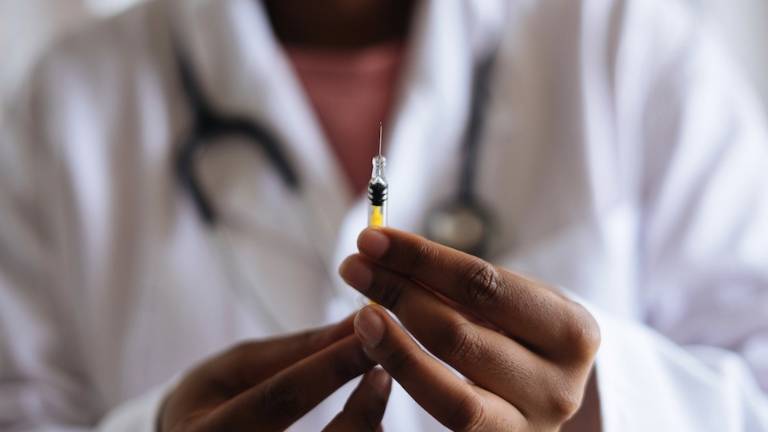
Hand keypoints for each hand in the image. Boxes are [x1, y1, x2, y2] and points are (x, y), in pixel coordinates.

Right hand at [160, 316, 391, 430]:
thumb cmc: (209, 403)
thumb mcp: (236, 368)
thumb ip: (296, 349)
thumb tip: (354, 322)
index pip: (279, 399)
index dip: (329, 367)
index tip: (367, 336)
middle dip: (361, 411)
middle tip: (385, 372)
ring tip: (376, 395)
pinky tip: (367, 426)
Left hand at [340, 228, 599, 430]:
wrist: (548, 395)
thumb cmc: (524, 334)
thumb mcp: (513, 303)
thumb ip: (462, 285)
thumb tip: (385, 255)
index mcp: (572, 332)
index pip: (483, 285)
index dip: (420, 259)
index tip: (372, 238)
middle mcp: (559, 387)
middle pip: (460, 335)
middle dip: (398, 295)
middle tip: (353, 267)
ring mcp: (530, 428)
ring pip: (450, 394)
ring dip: (394, 346)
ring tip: (360, 312)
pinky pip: (442, 419)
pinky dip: (405, 382)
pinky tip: (376, 352)